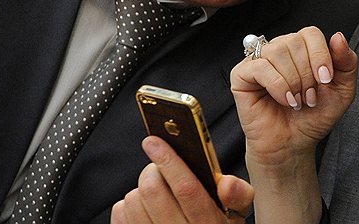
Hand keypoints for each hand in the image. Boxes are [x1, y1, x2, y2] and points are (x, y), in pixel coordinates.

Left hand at [110, 136, 252, 223]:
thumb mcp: (236, 213)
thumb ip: (238, 193)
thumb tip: (227, 183)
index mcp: (208, 222)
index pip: (186, 188)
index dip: (168, 161)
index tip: (154, 141)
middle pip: (151, 190)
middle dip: (154, 170)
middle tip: (163, 169)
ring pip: (133, 199)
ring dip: (143, 187)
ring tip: (160, 190)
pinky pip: (120, 213)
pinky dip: (129, 203)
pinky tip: (146, 206)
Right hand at [230, 27, 356, 165]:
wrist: (294, 143)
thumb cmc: (314, 116)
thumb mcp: (342, 90)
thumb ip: (347, 62)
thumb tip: (338, 36)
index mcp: (301, 48)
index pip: (310, 33)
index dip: (320, 55)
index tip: (325, 80)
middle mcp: (279, 49)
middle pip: (294, 41)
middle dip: (307, 74)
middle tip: (309, 97)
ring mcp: (258, 60)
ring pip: (277, 52)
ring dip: (293, 82)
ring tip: (297, 101)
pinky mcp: (241, 75)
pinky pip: (259, 67)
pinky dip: (277, 86)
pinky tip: (285, 101)